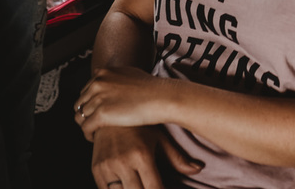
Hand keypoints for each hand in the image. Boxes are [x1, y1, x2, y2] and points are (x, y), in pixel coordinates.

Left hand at [75, 67, 165, 132]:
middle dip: (86, 113)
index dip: (89, 102)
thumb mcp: (129, 73)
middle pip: (80, 102)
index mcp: (103, 73)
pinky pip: (85, 128)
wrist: (161, 97)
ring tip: (93, 132)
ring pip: (80, 116)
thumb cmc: (151, 88)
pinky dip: (87, 135)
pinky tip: (93, 138)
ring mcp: (98, 98)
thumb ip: (115, 77)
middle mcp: (98, 83)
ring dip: (86, 125)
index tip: (95, 111)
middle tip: (93, 123)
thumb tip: (108, 80)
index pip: (86, 89)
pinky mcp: (101, 114)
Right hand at [88, 125, 202, 188]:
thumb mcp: (160, 139)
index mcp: (141, 155)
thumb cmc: (139, 127)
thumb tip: (198, 169)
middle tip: (154, 185)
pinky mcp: (96, 170)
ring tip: (141, 182)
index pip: (154, 188)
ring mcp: (107, 167)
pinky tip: (128, 185)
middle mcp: (123, 162)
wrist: (110, 113)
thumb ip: (178, 158)